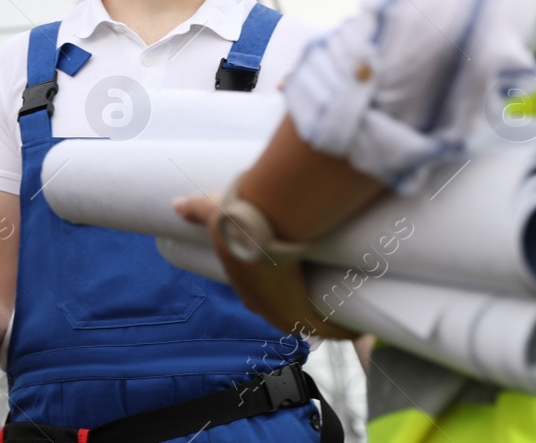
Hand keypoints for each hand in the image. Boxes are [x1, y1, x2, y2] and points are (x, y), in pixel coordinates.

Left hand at [175, 194, 355, 340]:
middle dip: (303, 303)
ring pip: (311, 323)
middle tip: (322, 287)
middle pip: (288, 312)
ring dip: (328, 317)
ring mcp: (286, 314)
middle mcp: (264, 308)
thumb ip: (195, 209)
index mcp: (247, 291)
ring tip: (347, 304)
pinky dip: (345, 330)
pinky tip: (360, 326)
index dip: (274, 290)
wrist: (258, 227)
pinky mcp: (307, 313)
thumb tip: (175, 205)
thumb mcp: (212, 213)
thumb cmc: (234, 220)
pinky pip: (330, 329)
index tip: (290, 279)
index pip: (260, 298)